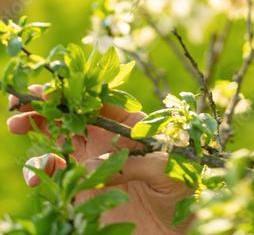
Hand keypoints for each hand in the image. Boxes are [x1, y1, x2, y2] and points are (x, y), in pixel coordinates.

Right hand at [8, 85, 191, 233]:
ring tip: (16, 124)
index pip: (100, 100)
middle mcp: (110, 138)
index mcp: (132, 123)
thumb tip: (90, 165)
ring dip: (37, 127)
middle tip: (21, 101)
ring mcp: (94, 161)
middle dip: (47, 103)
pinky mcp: (84, 187)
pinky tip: (35, 176)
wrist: (176, 230)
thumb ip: (132, 162)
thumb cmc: (183, 191)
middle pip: (73, 113)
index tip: (51, 89)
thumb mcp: (168, 168)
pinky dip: (41, 170)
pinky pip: (57, 173)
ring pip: (59, 136)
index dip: (74, 91)